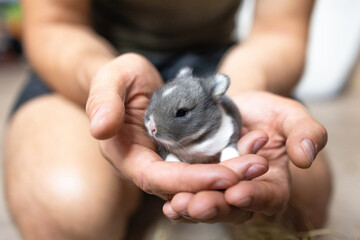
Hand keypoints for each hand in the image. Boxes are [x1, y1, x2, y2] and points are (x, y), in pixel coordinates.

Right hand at [86, 54, 268, 198]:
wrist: (132, 80)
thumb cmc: (119, 78)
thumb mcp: (111, 79)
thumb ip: (103, 101)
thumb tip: (100, 129)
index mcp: (125, 155)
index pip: (155, 178)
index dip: (189, 181)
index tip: (225, 177)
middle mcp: (145, 165)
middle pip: (182, 185)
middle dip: (219, 181)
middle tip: (256, 168)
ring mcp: (164, 161)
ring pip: (196, 179)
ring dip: (229, 175)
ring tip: (259, 162)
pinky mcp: (180, 153)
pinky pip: (203, 164)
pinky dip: (226, 162)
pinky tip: (249, 153)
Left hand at [163, 91, 326, 222]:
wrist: (236, 104)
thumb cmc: (265, 111)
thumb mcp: (290, 115)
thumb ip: (306, 132)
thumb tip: (306, 157)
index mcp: (272, 180)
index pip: (269, 196)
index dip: (255, 197)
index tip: (237, 192)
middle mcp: (245, 190)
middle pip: (233, 208)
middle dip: (215, 207)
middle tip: (198, 204)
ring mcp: (219, 188)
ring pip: (208, 205)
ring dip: (192, 208)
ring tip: (178, 204)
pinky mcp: (197, 180)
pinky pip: (189, 194)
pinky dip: (178, 200)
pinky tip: (168, 205)